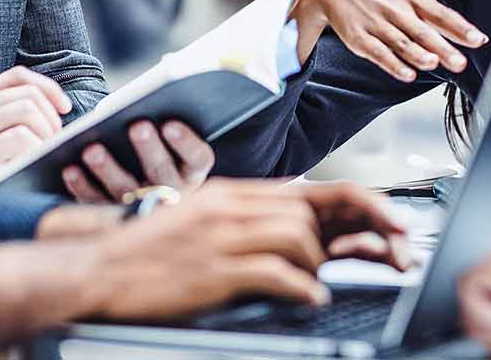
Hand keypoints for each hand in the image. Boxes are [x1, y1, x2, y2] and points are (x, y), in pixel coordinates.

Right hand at [0, 66, 70, 188]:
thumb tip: (46, 114)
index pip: (18, 77)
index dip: (48, 87)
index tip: (64, 107)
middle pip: (28, 95)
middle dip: (52, 116)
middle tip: (55, 138)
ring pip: (28, 111)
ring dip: (47, 132)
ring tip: (44, 151)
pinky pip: (22, 140)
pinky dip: (36, 149)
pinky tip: (32, 162)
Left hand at [61, 120, 214, 201]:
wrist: (142, 179)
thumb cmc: (155, 141)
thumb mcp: (166, 131)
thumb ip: (162, 120)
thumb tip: (141, 103)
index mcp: (192, 171)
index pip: (197, 158)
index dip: (186, 143)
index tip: (171, 124)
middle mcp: (172, 193)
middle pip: (161, 173)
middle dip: (148, 149)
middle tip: (137, 126)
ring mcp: (140, 207)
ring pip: (125, 191)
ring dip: (108, 170)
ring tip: (92, 149)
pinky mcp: (111, 215)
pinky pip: (95, 202)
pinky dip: (82, 185)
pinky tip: (70, 168)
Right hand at [80, 179, 406, 320]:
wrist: (96, 267)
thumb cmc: (148, 253)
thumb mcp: (201, 222)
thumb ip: (247, 222)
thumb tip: (297, 235)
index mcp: (234, 194)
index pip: (312, 191)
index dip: (361, 203)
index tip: (394, 221)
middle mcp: (232, 207)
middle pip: (315, 209)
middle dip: (363, 229)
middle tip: (394, 250)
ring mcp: (222, 236)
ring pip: (299, 238)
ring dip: (319, 267)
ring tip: (313, 285)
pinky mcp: (214, 269)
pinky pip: (276, 273)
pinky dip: (302, 288)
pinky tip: (308, 300)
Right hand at [292, 0, 485, 82]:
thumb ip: (426, 10)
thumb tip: (457, 29)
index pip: (439, 13)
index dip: (460, 27)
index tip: (478, 39)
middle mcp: (395, 9)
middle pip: (423, 31)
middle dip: (444, 47)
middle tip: (461, 62)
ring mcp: (376, 24)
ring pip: (402, 42)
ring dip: (419, 54)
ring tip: (435, 63)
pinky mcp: (359, 38)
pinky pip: (379, 53)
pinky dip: (394, 65)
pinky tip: (407, 74)